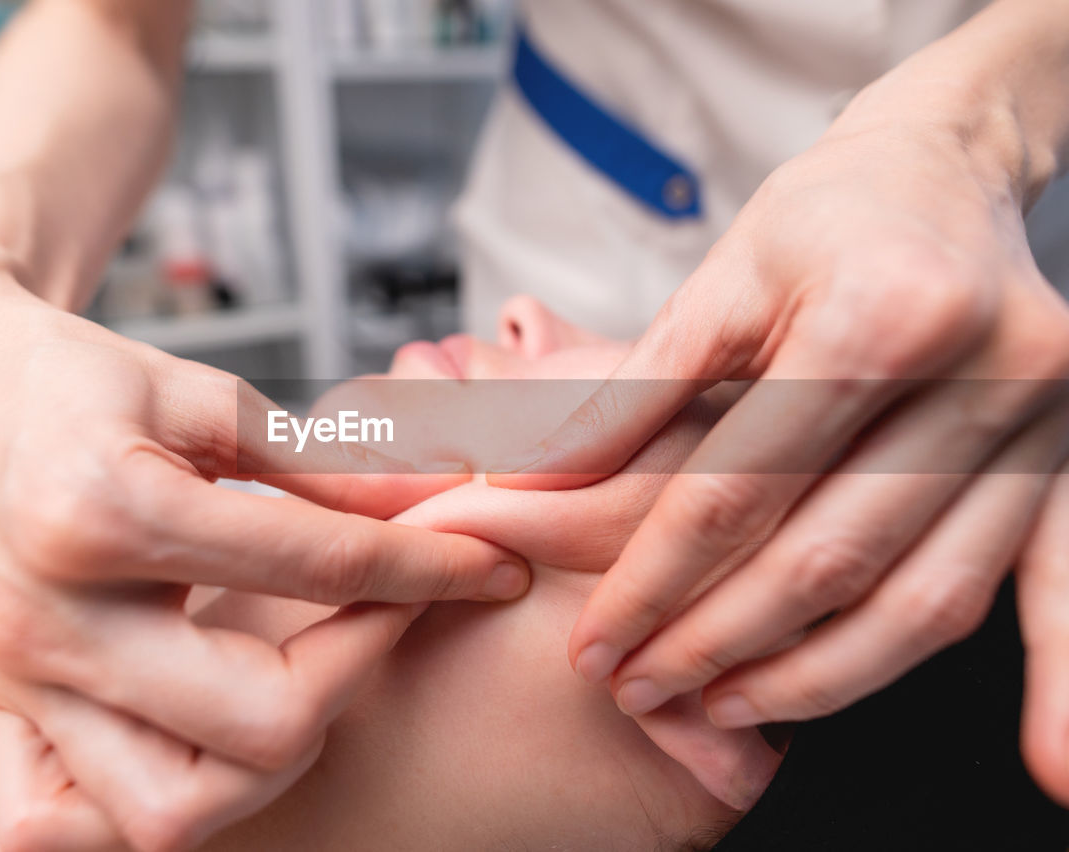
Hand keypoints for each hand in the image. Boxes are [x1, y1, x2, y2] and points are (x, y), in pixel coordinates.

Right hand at [0, 263, 527, 850]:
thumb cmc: (82, 375)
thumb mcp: (207, 396)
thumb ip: (323, 464)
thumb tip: (435, 503)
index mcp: (104, 514)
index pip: (316, 567)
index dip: (427, 565)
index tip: (490, 562)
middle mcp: (51, 618)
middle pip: (258, 726)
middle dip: (360, 669)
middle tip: (393, 608)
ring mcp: (20, 676)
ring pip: (172, 811)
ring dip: (272, 757)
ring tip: (311, 671)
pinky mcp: (5, 702)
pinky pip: (73, 819)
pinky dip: (163, 794)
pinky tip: (207, 732)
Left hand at [490, 108, 1068, 740]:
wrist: (948, 169)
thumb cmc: (825, 219)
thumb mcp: (719, 282)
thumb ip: (629, 394)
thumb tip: (529, 485)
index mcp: (875, 314)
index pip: (737, 490)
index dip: (652, 581)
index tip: (594, 643)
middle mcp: (979, 372)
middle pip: (827, 556)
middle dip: (717, 641)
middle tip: (637, 687)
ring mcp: (1042, 421)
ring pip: (925, 596)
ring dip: (822, 676)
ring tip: (728, 708)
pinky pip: (1058, 587)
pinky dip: (1054, 680)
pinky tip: (1047, 768)